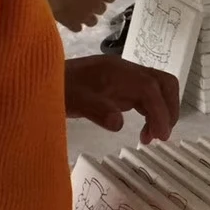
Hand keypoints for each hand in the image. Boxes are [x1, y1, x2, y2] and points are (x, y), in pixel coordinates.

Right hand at [39, 0, 114, 31]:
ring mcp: (85, 17)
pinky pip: (78, 27)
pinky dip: (75, 24)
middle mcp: (96, 5)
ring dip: (87, 16)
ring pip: (92, 21)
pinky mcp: (73, 25)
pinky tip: (69, 18)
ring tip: (77, 10)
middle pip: (102, 9)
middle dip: (95, 5)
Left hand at [64, 55, 180, 142]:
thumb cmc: (55, 89)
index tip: (160, 136)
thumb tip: (119, 124)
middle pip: (163, 83)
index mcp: (117, 71)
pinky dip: (152, 114)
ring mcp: (125, 79)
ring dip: (162, 113)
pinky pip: (147, 98)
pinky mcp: (122, 88)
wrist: (40, 79)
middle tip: (161, 135)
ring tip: (150, 138)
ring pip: (158, 90)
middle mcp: (126, 71)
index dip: (160, 111)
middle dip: (169, 109)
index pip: (150, 88)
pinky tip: (143, 132)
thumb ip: (95, 110)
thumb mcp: (71, 101)